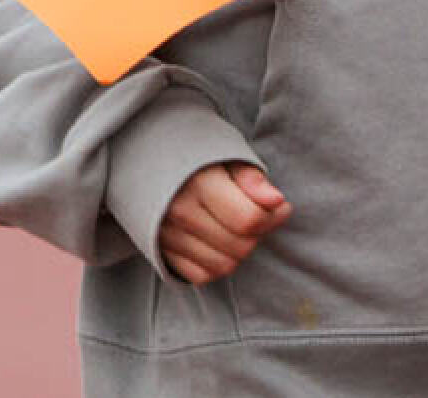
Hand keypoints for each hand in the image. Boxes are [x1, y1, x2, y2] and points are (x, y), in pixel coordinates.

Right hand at [158, 161, 291, 285]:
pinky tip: (223, 241)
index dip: (274, 216)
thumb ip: (251, 178)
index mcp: (199, 183)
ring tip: (242, 227)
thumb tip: (277, 201)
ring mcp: (167, 236)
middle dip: (260, 233)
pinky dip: (218, 264)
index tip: (281, 205)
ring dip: (240, 250)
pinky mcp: (160, 251)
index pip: (248, 219)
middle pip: (239, 246)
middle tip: (263, 214)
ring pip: (222, 265)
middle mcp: (180, 213)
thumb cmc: (195, 151)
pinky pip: (200, 275)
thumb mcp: (226, 151)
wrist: (145, 155)